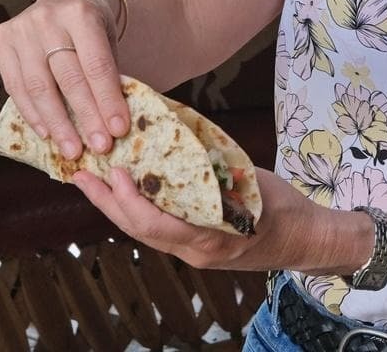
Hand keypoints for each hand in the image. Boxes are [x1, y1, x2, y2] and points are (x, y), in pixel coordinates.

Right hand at [0, 0, 130, 158]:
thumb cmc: (94, 27)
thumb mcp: (110, 40)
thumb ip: (109, 75)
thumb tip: (112, 125)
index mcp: (81, 12)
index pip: (96, 64)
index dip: (107, 100)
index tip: (118, 130)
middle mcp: (47, 17)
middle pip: (67, 78)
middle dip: (85, 117)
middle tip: (98, 147)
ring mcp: (21, 27)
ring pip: (38, 86)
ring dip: (57, 124)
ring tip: (72, 149)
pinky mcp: (2, 38)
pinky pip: (15, 86)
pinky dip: (32, 113)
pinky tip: (46, 133)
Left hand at [72, 167, 331, 274]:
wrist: (306, 240)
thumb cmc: (283, 207)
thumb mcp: (251, 182)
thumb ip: (215, 169)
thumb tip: (178, 134)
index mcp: (208, 239)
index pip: (154, 225)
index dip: (128, 200)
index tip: (113, 173)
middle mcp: (194, 251)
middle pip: (138, 231)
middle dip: (105, 202)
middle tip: (80, 173)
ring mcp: (193, 252)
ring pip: (142, 232)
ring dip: (114, 205)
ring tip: (90, 179)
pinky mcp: (194, 246)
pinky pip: (157, 228)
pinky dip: (136, 207)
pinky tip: (123, 188)